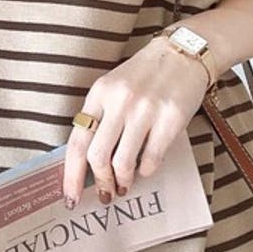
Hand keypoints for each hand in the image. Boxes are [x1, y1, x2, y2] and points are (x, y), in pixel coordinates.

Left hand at [61, 35, 210, 207]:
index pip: (77, 142)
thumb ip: (99, 117)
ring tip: (124, 186)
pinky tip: (145, 169)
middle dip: (100, 182)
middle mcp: (119, 101)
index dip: (70, 175)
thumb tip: (88, 163)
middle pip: (97, 156)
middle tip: (106, 194)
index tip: (70, 198)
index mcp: (99, 93)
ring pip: (123, 162)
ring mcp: (145, 110)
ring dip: (122, 181)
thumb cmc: (143, 75)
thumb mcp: (112, 88)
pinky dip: (145, 171)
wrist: (182, 53)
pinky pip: (151, 159)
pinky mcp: (171, 119)